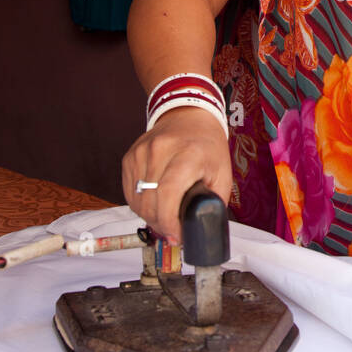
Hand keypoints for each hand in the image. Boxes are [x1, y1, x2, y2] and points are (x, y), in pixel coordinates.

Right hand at [121, 106, 232, 243]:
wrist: (188, 116)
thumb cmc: (207, 145)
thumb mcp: (222, 173)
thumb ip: (214, 202)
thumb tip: (202, 228)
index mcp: (187, 154)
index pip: (168, 194)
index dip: (169, 222)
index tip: (177, 236)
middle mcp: (160, 151)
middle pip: (150, 202)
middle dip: (161, 224)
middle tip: (173, 231)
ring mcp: (141, 153)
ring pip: (136, 201)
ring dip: (149, 216)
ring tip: (165, 217)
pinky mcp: (129, 157)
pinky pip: (129, 192)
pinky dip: (140, 204)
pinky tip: (155, 203)